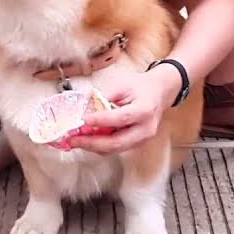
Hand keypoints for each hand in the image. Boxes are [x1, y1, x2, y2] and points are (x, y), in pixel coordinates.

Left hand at [63, 66, 179, 154]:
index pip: (121, 118)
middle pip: (117, 142)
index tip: (83, 120)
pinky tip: (88, 140)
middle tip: (73, 139)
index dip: (101, 121)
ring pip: (115, 149)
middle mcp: (145, 129)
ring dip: (93, 147)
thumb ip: (103, 95)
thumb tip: (83, 108)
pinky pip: (117, 148)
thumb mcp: (122, 83)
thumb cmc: (140, 86)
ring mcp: (142, 139)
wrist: (160, 93)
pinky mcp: (137, 144)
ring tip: (76, 140)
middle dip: (92, 143)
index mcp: (144, 109)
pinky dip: (100, 146)